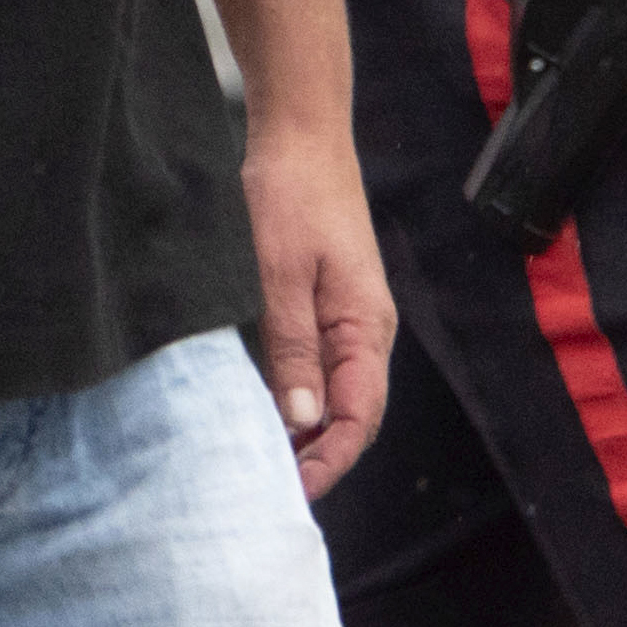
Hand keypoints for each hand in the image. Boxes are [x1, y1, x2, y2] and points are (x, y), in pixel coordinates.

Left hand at [244, 121, 393, 497]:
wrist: (299, 134)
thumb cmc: (291, 194)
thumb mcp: (280, 271)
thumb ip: (291, 344)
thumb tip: (300, 418)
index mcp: (366, 328)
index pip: (358, 417)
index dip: (328, 460)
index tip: (293, 492)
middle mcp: (365, 331)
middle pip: (349, 414)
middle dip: (315, 455)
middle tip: (266, 488)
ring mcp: (346, 317)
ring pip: (332, 392)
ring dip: (303, 429)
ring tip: (260, 460)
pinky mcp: (323, 302)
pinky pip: (316, 364)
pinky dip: (294, 394)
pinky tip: (262, 407)